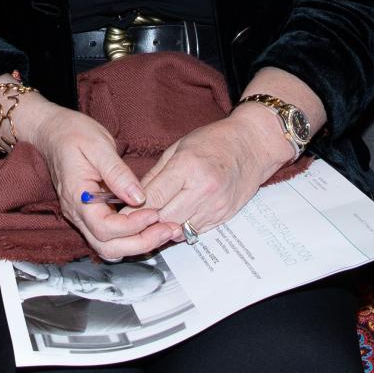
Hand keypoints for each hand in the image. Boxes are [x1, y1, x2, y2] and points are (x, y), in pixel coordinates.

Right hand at [10, 93, 172, 260]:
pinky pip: (110, 236)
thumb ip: (118, 173)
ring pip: (108, 247)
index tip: (155, 213)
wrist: (55, 131)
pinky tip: (149, 225)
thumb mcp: (99, 145)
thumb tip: (139, 197)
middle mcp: (77, 213)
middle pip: (108, 247)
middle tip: (167, 230)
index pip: (105, 228)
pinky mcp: (91, 214)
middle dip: (140, 243)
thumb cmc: (73, 134)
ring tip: (163, 230)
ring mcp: (82, 216)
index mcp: (77, 197)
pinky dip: (131, 237)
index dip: (132, 226)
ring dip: (137, 244)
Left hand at [138, 109, 291, 243]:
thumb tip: (134, 197)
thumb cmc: (214, 141)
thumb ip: (156, 175)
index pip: (152, 198)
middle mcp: (203, 189)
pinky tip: (177, 218)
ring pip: (179, 230)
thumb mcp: (178, 148)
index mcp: (187, 167)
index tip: (121, 216)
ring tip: (154, 221)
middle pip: (164, 218)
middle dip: (147, 222)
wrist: (252, 145)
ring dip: (164, 228)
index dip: (133, 211)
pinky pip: (196, 231)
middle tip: (134, 221)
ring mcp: (216, 205)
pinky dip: (183, 228)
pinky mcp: (224, 215)